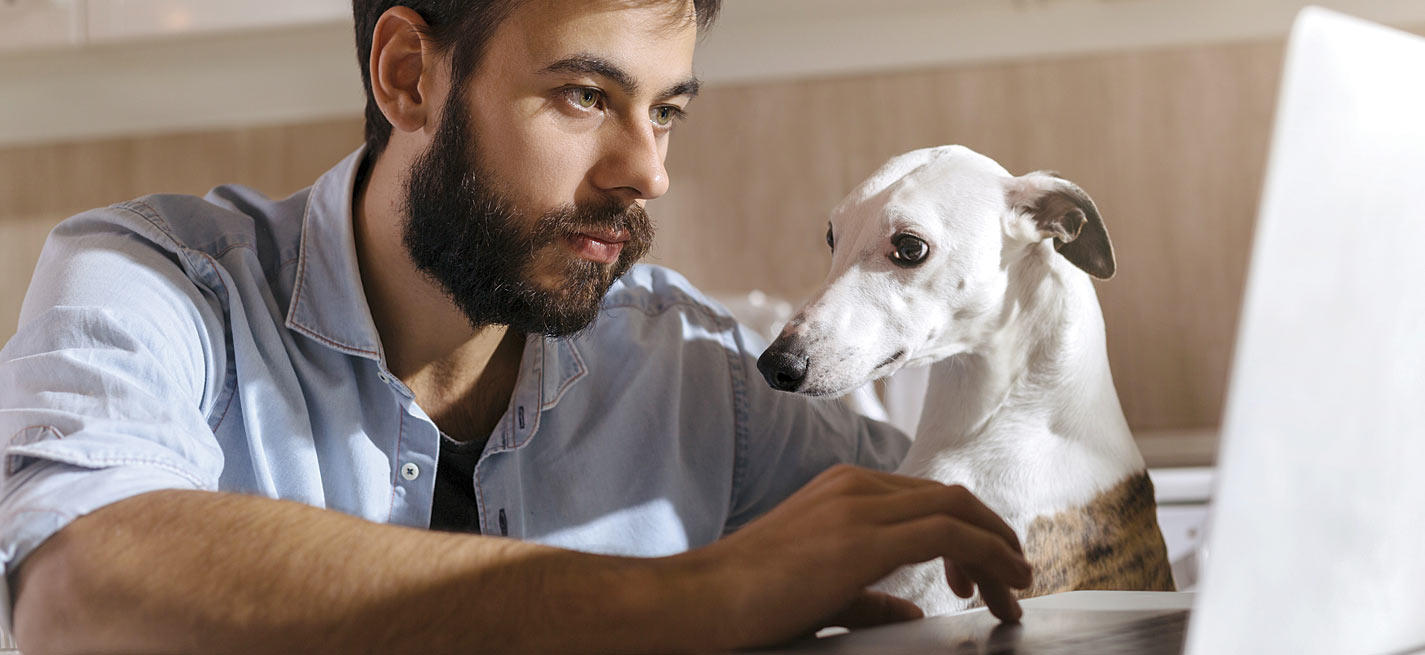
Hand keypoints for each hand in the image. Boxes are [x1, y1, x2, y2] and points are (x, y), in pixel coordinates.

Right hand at [689, 464, 1031, 647]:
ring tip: (1017, 590)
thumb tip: (910, 611)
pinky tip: (1004, 584)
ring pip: (958, 510)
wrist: (704, 600)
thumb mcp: (823, 591)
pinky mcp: (864, 536)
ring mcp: (859, 505)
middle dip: (993, 539)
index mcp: (845, 489)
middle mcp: (856, 485)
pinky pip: (949, 533)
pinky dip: (988, 554)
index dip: (968, 533)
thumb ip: (870, 597)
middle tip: (1013, 584)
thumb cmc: (752, 601)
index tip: (980, 577)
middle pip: (952, 498)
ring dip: (999, 549)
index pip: (927, 498)